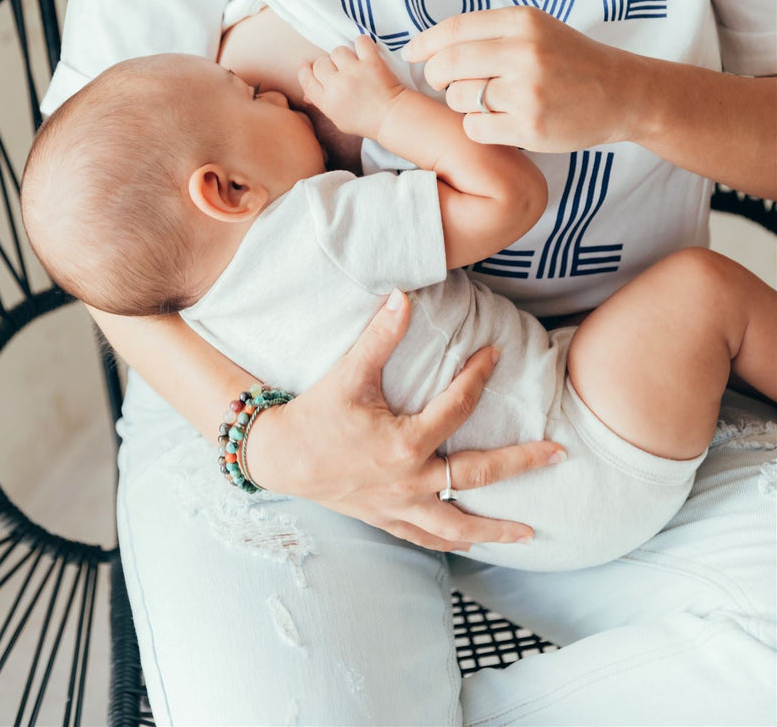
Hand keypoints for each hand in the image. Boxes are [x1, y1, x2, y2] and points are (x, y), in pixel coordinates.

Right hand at [244, 291, 564, 549]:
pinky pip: (428, 539)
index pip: (456, 407)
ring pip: (457, 524)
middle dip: (521, 464)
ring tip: (529, 534)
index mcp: (404, 443)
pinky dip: (453, 542)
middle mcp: (409, 481)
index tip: (495, 354)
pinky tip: (473, 544)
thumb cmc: (315, 414)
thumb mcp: (348, 373)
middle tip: (558, 454)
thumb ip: (380, 336)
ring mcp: (399, 506)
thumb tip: (402, 294)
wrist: (280, 458)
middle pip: (477, 475)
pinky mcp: (387, 520)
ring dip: (495, 529)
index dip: (478, 377)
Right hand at [298, 35, 406, 139]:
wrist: (392, 117)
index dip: (306, 70)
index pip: (306, 78)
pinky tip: (365, 53)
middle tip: (339, 71)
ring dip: (344, 56)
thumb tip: (307, 95)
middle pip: (320, 63)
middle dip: (328, 65)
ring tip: (354, 64)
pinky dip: (362, 44)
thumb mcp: (338, 119)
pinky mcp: (371, 62)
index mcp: (326, 101)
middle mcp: (337, 85)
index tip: (310, 66)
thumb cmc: (365, 121)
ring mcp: (354, 72)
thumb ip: (322, 104)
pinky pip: (360, 42)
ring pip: (337, 51)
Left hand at [403, 7, 639, 151]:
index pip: (454, 29)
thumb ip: (489, 32)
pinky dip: (477, 127)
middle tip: (445, 83)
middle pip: (448, 65)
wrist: (622, 93)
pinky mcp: (530, 128)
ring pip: (459, 99)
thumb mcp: (536, 28)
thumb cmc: (571, 60)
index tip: (412, 54)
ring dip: (461, 103)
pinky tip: (497, 121)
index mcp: (522, 22)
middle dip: (437, 77)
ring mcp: (527, 92)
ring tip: (484, 101)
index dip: (424, 43)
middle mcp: (524, 53)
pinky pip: (475, 128)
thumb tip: (428, 46)